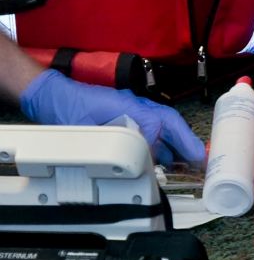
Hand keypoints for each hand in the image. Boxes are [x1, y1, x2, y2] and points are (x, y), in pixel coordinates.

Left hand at [18, 68, 204, 166]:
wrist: (48, 96)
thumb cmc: (65, 108)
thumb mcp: (90, 128)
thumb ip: (120, 140)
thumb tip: (144, 154)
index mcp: (129, 106)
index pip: (160, 125)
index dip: (171, 144)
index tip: (181, 160)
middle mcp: (134, 106)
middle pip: (169, 122)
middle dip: (186, 141)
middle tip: (200, 160)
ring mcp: (129, 110)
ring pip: (161, 126)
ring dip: (175, 144)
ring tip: (186, 164)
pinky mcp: (122, 117)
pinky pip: (149, 129)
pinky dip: (160, 144)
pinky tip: (161, 159)